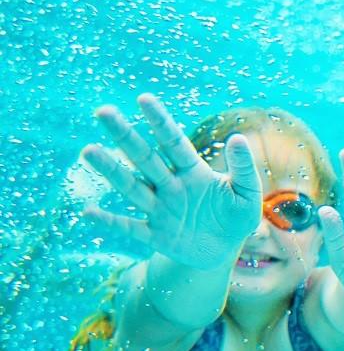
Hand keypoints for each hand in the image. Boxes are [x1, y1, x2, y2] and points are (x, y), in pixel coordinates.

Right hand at [81, 94, 261, 268]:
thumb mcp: (247, 193)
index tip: (143, 98)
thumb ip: (244, 167)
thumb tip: (238, 138)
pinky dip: (111, 221)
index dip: (160, 122)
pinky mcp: (155, 234)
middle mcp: (171, 186)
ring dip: (112, 170)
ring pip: (132, 187)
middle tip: (103, 112)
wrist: (224, 251)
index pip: (174, 142)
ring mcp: (160, 209)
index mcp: (193, 172)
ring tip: (89, 151)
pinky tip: (90, 212)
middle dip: (125, 136)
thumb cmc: (236, 217)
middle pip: (145, 158)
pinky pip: (130, 227)